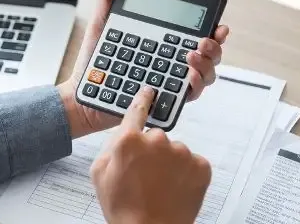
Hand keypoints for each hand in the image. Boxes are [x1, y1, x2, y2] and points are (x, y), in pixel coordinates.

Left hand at [57, 0, 229, 136]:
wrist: (83, 93)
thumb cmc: (93, 62)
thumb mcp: (102, 26)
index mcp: (163, 45)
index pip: (194, 36)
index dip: (213, 31)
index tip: (218, 26)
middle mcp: (171, 64)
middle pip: (209, 56)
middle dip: (214, 48)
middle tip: (203, 41)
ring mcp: (170, 83)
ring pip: (205, 76)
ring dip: (205, 65)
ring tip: (189, 56)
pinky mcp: (164, 102)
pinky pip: (188, 96)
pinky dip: (193, 86)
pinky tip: (186, 77)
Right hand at [90, 87, 211, 223]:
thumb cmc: (123, 207)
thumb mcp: (99, 173)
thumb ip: (111, 146)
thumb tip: (123, 135)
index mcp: (129, 140)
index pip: (137, 109)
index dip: (143, 99)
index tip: (149, 91)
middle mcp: (157, 140)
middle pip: (155, 136)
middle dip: (151, 151)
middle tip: (145, 175)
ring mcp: (182, 153)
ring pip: (174, 150)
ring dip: (169, 163)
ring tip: (159, 186)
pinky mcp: (200, 166)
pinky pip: (192, 162)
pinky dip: (185, 173)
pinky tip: (174, 187)